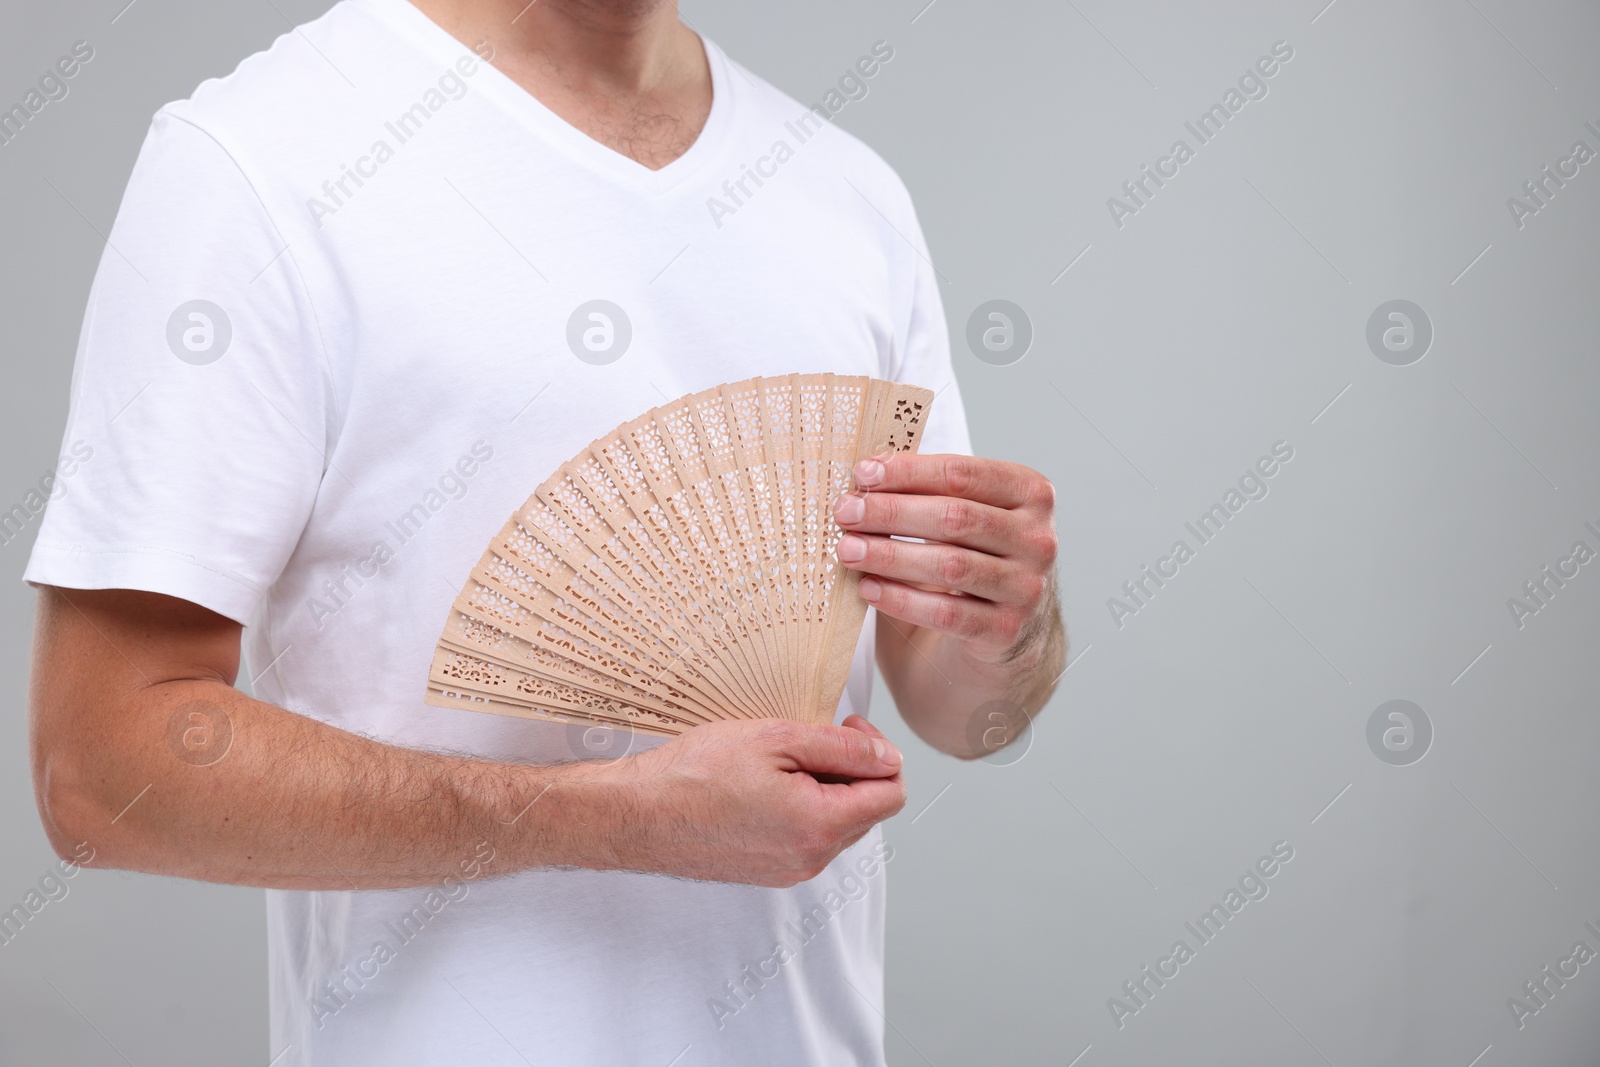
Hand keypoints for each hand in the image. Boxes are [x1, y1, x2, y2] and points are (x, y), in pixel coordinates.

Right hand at [599, 714, 904, 886]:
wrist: (635, 815)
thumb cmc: (693, 774)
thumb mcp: (776, 739)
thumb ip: (842, 749)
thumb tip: (888, 757)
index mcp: (819, 826)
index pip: (892, 793)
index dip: (879, 753)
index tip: (848, 729)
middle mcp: (811, 858)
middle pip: (868, 810)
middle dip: (852, 770)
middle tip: (812, 738)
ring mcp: (789, 870)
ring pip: (838, 824)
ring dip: (825, 788)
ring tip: (781, 761)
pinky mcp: (768, 872)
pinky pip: (807, 837)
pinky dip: (801, 807)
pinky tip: (765, 785)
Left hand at [833, 454, 1058, 665]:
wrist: (999, 638)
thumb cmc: (968, 564)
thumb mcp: (958, 521)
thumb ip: (926, 495)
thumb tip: (865, 476)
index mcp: (1029, 493)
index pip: (963, 473)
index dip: (908, 472)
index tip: (862, 474)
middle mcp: (1038, 538)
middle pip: (955, 517)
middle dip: (891, 512)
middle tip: (846, 512)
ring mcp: (1028, 587)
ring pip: (950, 565)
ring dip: (890, 555)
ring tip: (848, 550)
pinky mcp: (1007, 631)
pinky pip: (946, 613)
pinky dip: (901, 599)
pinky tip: (869, 588)